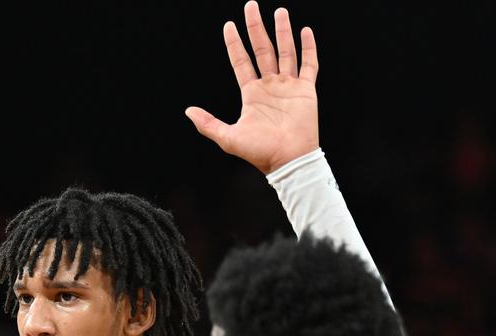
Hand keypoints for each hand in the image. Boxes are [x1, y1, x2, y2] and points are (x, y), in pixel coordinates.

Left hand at [185, 1, 318, 173]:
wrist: (288, 159)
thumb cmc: (259, 152)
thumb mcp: (228, 137)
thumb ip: (208, 123)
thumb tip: (187, 111)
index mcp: (251, 94)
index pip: (241, 62)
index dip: (234, 44)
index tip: (228, 26)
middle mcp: (269, 85)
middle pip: (262, 49)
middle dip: (256, 27)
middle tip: (251, 6)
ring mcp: (288, 86)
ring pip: (285, 51)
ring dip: (282, 31)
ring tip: (279, 11)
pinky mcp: (306, 90)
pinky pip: (308, 64)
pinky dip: (308, 48)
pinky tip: (305, 31)